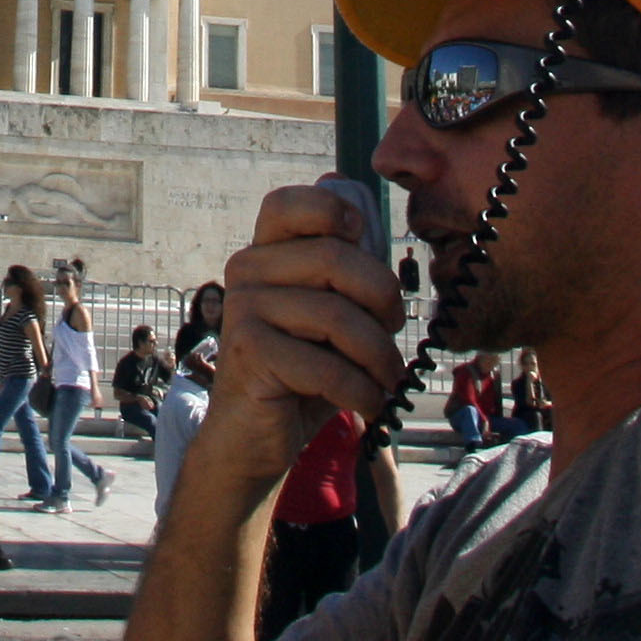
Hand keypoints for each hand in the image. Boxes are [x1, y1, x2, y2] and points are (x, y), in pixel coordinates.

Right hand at [195, 185, 404, 473]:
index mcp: (265, 252)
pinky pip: (328, 366)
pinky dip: (362, 391)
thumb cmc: (302, 372)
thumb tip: (360, 210)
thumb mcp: (327, 317)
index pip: (287, 203)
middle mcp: (247, 270)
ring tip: (389, 379)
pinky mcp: (250, 351)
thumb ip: (343, 271)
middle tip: (396, 330)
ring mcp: (243, 308)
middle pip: (335, 257)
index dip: (330, 208)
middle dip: (384, 298)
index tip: (361, 235)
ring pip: (338, 316)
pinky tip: (370, 404)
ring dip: (380, 356)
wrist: (253, 437)